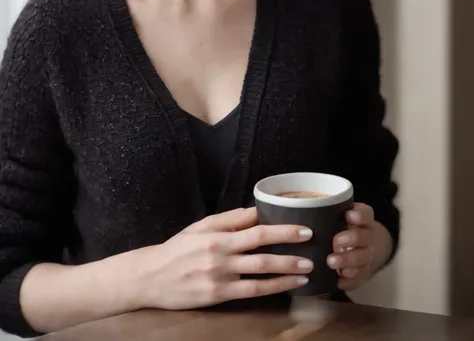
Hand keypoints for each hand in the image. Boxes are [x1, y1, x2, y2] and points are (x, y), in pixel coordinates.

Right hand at [135, 207, 313, 308]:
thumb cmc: (178, 248)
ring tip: (307, 269)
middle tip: (313, 247)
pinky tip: (288, 285)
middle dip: (291, 249)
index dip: (282, 229)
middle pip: (262, 251)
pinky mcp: (218, 296)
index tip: (303, 228)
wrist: (151, 276)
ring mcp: (220, 278)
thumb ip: (231, 219)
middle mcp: (220, 256)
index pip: (256, 230)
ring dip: (287, 271)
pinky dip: (273, 288)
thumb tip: (257, 210)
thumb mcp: (202, 226)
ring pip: (260, 273)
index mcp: (218, 236)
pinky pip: (251, 292)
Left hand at [327, 203, 375, 290]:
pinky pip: (358, 278)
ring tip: (330, 261)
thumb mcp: (334, 216)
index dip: (359, 215)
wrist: (357, 249)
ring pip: (362, 259)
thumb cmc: (337, 228)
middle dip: (351, 239)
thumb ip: (323, 211)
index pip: (366, 214)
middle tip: (334, 242)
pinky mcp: (361, 275)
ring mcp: (365, 257)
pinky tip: (336, 279)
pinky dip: (348, 280)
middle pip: (364, 237)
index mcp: (361, 220)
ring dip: (347, 260)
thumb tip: (294, 205)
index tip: (347, 215)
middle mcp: (367, 238)